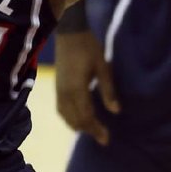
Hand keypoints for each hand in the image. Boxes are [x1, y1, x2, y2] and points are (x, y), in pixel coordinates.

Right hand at [55, 30, 119, 144]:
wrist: (69, 33)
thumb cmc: (88, 48)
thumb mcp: (103, 67)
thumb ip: (108, 90)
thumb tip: (116, 111)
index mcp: (77, 89)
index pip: (86, 116)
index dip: (96, 129)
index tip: (107, 139)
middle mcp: (64, 93)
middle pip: (75, 120)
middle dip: (89, 130)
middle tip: (103, 137)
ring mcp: (58, 90)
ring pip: (65, 116)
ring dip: (78, 125)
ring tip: (91, 130)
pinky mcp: (56, 86)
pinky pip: (60, 109)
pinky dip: (69, 118)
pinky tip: (77, 118)